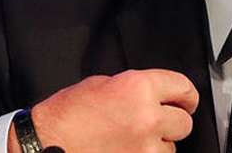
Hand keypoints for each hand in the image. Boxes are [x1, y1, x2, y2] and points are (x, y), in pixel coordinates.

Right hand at [8, 69, 198, 152]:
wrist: (44, 145)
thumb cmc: (66, 115)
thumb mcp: (102, 84)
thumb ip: (134, 87)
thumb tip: (154, 94)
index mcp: (139, 88)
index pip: (184, 88)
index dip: (187, 96)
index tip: (186, 101)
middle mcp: (147, 117)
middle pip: (184, 122)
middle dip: (173, 121)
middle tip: (158, 122)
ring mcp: (144, 148)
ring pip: (171, 148)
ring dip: (158, 145)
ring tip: (133, 140)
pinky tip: (128, 151)